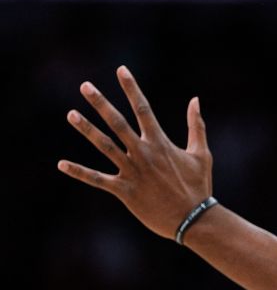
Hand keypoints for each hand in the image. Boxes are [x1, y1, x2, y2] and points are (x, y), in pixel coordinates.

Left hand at [58, 65, 213, 238]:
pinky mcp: (125, 191)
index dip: (131, 88)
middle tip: (85, 86)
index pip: (143, 109)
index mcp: (161, 143)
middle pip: (118, 123)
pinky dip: (80, 172)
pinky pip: (98, 179)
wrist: (194, 219)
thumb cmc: (199, 187)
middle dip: (101, 103)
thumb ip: (196, 125)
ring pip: (105, 146)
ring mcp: (133, 172)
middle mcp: (144, 154)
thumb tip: (195, 100)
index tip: (121, 70)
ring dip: (87, 129)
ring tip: (71, 114)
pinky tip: (61, 164)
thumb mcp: (202, 154)